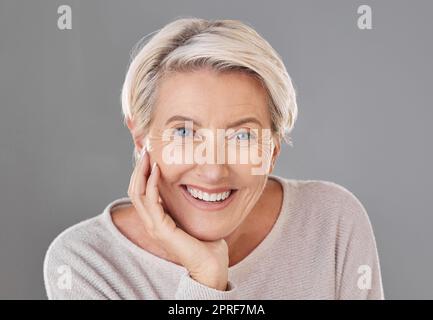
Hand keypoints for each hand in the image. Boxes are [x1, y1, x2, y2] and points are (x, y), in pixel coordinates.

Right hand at [127, 148, 229, 290]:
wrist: (211, 264)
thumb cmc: (206, 243)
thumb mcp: (193, 218)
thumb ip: (188, 205)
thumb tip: (194, 186)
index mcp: (157, 220)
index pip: (141, 193)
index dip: (142, 173)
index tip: (150, 155)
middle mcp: (151, 223)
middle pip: (134, 190)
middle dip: (138, 168)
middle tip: (145, 149)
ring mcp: (154, 227)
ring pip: (137, 194)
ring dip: (141, 172)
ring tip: (148, 155)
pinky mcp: (161, 229)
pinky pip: (150, 201)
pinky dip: (152, 183)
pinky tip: (157, 170)